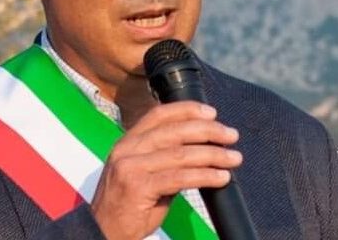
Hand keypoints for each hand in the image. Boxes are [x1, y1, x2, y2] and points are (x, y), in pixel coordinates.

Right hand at [90, 101, 241, 239]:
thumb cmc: (127, 206)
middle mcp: (127, 149)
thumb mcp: (143, 173)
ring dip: (213, 154)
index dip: (187, 110)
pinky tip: (221, 177)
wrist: (103, 231)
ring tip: (233, 158)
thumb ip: (165, 159)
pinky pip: (180, 178)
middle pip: (173, 131)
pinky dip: (205, 176)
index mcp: (128, 141)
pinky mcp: (138, 188)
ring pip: (180, 154)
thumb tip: (201, 150)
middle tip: (231, 135)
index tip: (211, 113)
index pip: (159, 115)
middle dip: (207, 130)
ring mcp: (130, 167)